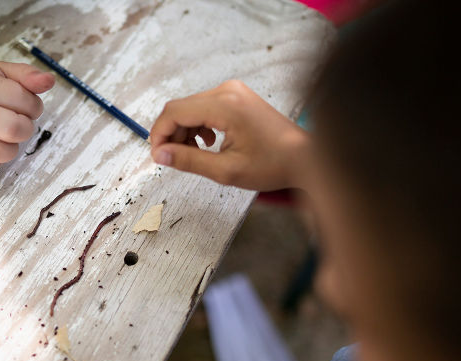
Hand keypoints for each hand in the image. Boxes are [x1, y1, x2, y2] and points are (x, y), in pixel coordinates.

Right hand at [0, 62, 54, 178]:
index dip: (34, 107)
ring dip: (9, 150)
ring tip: (5, 139)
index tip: (25, 106)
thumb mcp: (3, 71)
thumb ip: (28, 75)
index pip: (24, 102)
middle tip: (18, 124)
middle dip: (24, 130)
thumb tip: (49, 81)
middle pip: (11, 129)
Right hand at [149, 80, 311, 190]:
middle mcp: (227, 91)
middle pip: (180, 108)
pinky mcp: (236, 96)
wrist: (303, 157)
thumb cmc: (272, 164)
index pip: (175, 112)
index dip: (159, 134)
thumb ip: (188, 160)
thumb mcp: (226, 170)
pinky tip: (207, 144)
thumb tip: (159, 154)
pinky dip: (197, 126)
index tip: (157, 156)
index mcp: (225, 105)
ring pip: (190, 108)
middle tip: (172, 160)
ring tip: (193, 154)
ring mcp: (232, 91)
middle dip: (171, 134)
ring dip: (184, 131)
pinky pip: (204, 107)